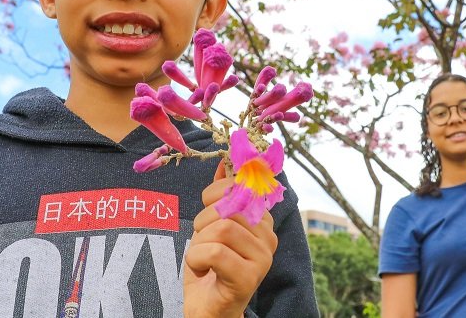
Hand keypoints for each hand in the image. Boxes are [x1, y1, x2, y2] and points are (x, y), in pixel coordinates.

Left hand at [184, 162, 278, 317]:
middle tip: (201, 243)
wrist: (208, 310)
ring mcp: (263, 258)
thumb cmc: (209, 268)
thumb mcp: (212, 226)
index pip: (240, 187)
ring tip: (201, 258)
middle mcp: (269, 237)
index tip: (207, 217)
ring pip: (221, 229)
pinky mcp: (249, 278)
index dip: (215, 194)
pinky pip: (213, 252)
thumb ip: (222, 195)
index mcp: (263, 221)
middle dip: (203, 223)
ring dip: (198, 244)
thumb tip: (225, 162)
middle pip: (229, 208)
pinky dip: (195, 259)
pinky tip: (201, 270)